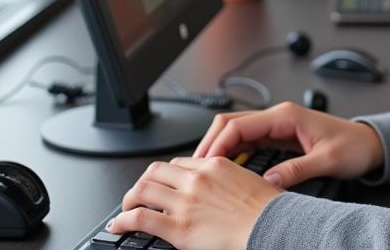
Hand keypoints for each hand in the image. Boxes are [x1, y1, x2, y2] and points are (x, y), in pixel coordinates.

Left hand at [109, 156, 279, 249]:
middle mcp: (196, 178)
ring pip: (142, 190)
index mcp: (213, 165)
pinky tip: (119, 225)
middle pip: (155, 171)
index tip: (160, 184)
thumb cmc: (265, 208)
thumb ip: (224, 179)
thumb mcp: (245, 180)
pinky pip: (141, 218)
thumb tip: (215, 189)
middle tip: (138, 194)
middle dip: (142, 183)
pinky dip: (124, 220)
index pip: (178, 163)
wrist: (270, 224)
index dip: (164, 175)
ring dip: (129, 199)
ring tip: (126, 208)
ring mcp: (185, 202)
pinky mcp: (178, 227)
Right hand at [194, 102, 384, 187]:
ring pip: (237, 132)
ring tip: (204, 172)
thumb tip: (269, 183)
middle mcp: (278, 117)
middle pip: (232, 124)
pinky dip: (232, 153)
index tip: (204, 164)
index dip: (217, 144)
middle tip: (194, 170)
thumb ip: (297, 170)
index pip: (239, 124)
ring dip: (219, 149)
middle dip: (210, 144)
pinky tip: (225, 170)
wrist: (369, 143)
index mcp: (286, 116)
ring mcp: (277, 126)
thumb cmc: (353, 146)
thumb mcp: (327, 160)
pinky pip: (248, 142)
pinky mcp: (279, 137)